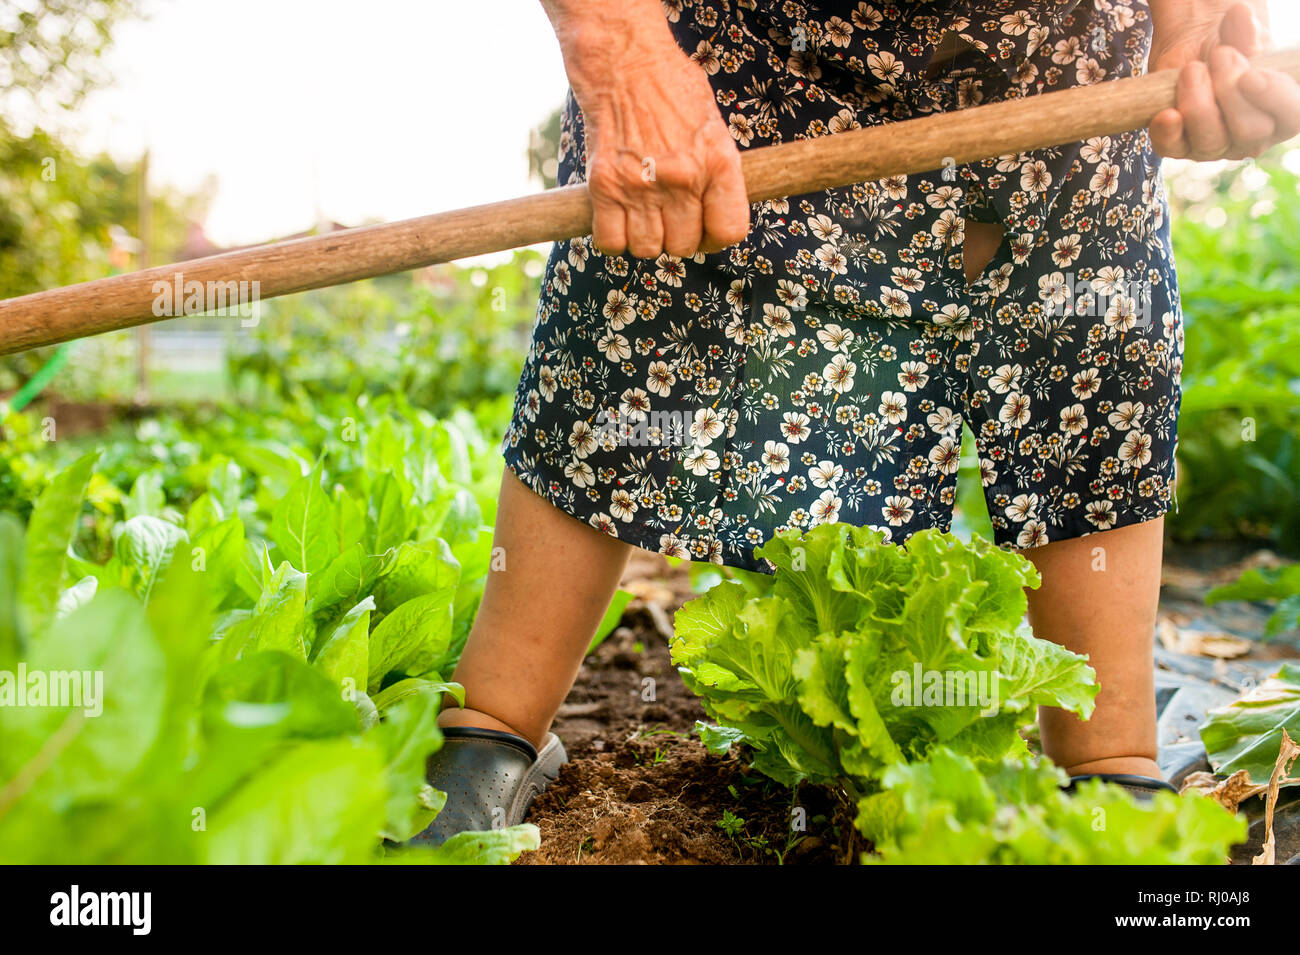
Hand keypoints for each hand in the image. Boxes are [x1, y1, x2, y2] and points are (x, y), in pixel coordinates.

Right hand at [543, 1, 749, 257]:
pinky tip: (618, 218)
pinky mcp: (604, 186)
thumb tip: (716, 214)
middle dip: (678, 237)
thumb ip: (718, 174)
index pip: (728, 231)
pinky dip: (613, 239)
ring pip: (648, 249)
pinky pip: (610, 241)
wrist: (624, 62)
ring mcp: (641, 185)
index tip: (705, 230)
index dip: (716, 238)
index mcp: (717, 163)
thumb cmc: (672, 89)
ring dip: (646, 239)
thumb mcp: (713, 127)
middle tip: (669, 216)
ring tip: (644, 214)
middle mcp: (682, 179)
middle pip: (684, 246)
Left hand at [1149, 1, 1299, 160]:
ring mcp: (1217, 144)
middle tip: (1220, 55)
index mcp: (1283, 109)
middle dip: (1230, 92)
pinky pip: (1174, 148)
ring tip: (1192, 70)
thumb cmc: (1232, 44)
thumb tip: (1240, 16)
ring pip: (1211, 142)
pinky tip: (1167, 115)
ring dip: (1199, 105)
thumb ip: (1247, 33)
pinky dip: (1169, 133)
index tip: (1249, 76)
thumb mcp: (1245, 35)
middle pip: (1249, 132)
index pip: (1290, 115)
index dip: (1273, 98)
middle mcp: (1254, 135)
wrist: (1195, 48)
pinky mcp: (1182, 145)